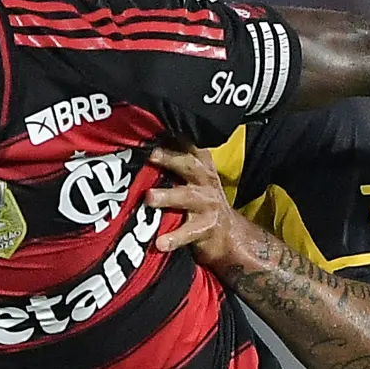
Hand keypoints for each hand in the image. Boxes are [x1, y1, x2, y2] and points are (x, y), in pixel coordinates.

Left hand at [143, 144, 265, 273]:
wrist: (227, 234)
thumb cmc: (200, 200)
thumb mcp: (192, 176)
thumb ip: (174, 160)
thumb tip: (141, 141)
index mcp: (200, 164)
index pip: (188, 143)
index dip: (174, 134)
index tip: (156, 125)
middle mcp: (205, 180)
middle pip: (189, 165)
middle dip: (170, 158)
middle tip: (151, 155)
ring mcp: (207, 204)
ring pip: (187, 196)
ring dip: (168, 196)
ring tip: (150, 197)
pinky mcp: (206, 228)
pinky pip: (188, 233)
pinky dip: (174, 238)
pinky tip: (160, 243)